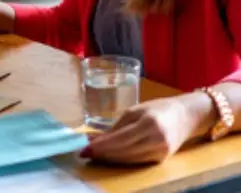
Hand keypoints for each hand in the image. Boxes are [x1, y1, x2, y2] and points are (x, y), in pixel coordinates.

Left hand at [81, 97, 195, 163]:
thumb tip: (95, 138)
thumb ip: (117, 126)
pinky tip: (109, 157)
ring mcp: (160, 153)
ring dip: (109, 159)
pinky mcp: (161, 161)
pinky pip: (136, 162)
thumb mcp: (135, 111)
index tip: (85, 148)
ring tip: (93, 155)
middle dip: (103, 154)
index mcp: (149, 124)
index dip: (102, 146)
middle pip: (124, 152)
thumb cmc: (158, 108)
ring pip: (128, 160)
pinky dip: (121, 160)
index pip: (120, 139)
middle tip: (84, 153)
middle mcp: (156, 141)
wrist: (186, 116)